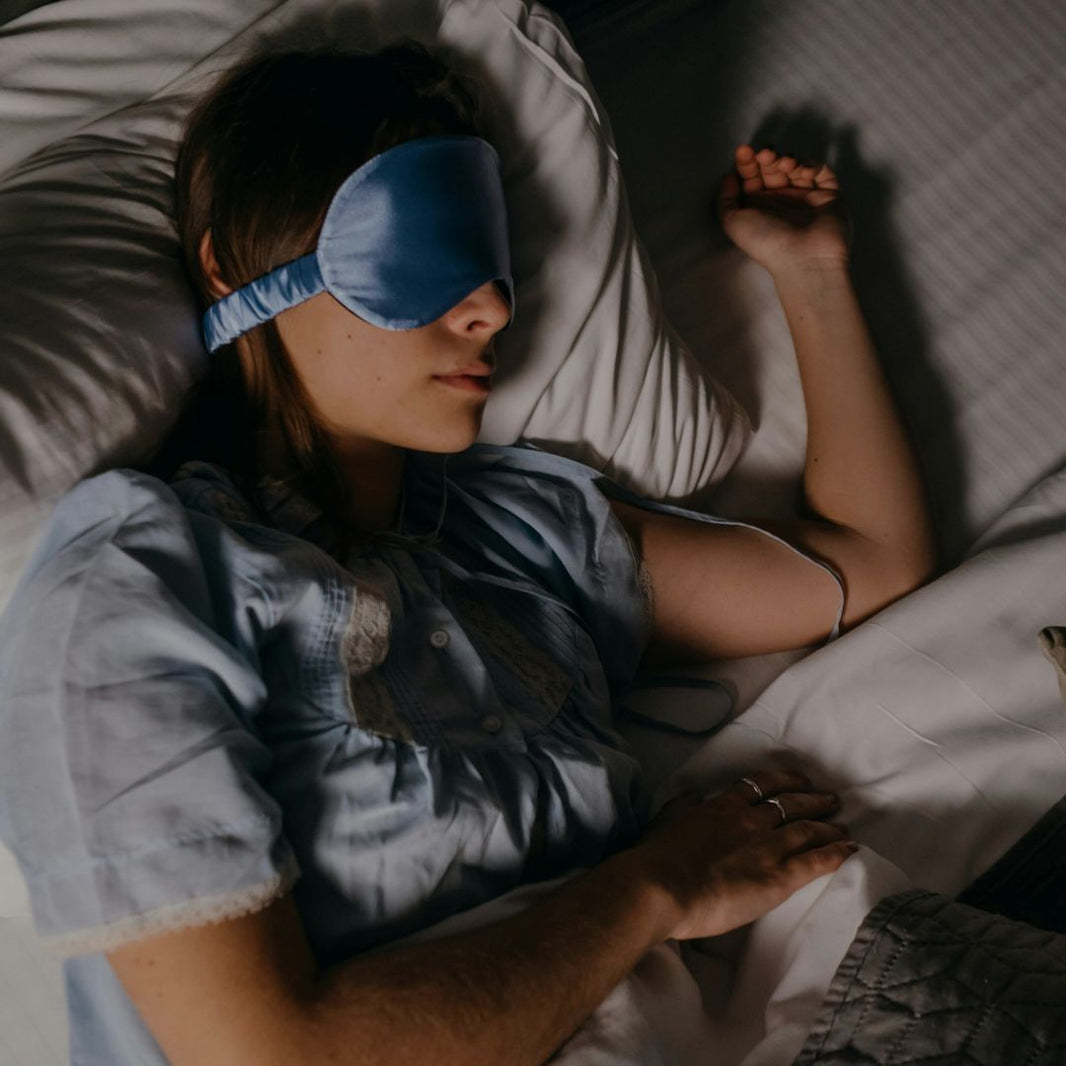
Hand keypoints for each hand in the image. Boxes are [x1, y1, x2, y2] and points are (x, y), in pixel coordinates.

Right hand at [627, 769, 855, 940]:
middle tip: (831, 799)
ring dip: (828, 826)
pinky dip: (834, 853)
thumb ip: (684, 806)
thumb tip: (693, 795)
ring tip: (843, 826)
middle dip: (813, 799)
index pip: (759, 785)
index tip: (798, 780)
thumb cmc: (658, 856)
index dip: (783, 781)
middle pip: (790, 803)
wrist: (662, 886)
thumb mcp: (667, 819)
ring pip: (807, 829)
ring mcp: (767, 846)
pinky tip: (849, 849)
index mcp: (723, 806)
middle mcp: (750, 820)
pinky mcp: (778, 877)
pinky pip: (814, 861)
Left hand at [715, 145, 853, 276]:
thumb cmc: (766, 243)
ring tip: (783, 164)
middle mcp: (781, 200)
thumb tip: (729, 176)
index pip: (752, 176)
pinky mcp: (828, 195)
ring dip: (788, 159)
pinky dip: (812, 165)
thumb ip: (725, 199)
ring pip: (796, 166)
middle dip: (767, 157)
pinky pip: (822, 172)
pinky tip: (802, 170)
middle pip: (773, 167)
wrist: (803, 258)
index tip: (744, 151)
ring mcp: (805, 197)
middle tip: (765, 155)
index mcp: (759, 206)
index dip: (747, 161)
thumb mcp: (732, 223)